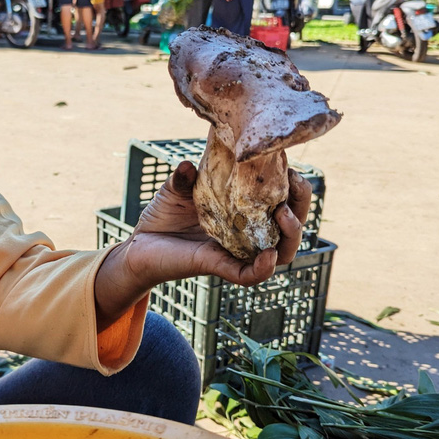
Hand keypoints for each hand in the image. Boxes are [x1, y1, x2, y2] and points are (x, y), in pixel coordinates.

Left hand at [94, 160, 310, 326]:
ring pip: (280, 252)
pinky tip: (269, 253)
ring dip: (291, 235)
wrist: (137, 246)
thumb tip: (189, 164)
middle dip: (302, 206)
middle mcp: (247, 234)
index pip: (281, 200)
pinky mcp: (217, 267)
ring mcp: (235, 252)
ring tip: (285, 215)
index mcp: (244, 211)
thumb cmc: (163, 216)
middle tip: (298, 185)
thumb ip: (184, 176)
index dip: (293, 185)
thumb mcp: (175, 188)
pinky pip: (249, 275)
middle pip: (290, 227)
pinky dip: (263, 268)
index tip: (291, 164)